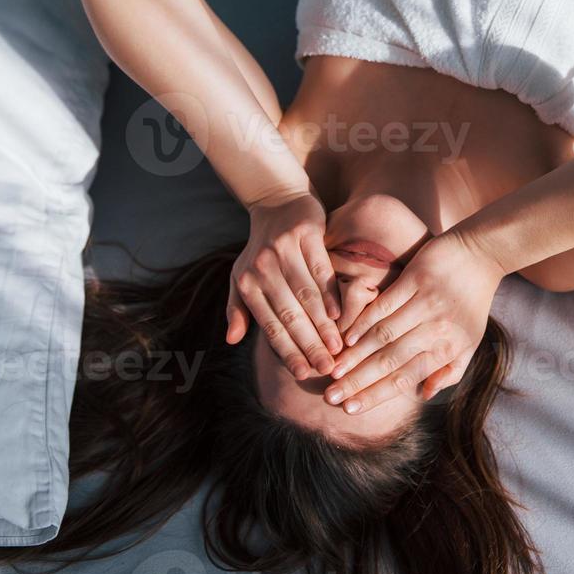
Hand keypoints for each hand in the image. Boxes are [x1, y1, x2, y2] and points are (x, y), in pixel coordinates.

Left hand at [226, 190, 342, 377]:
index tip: (304, 373)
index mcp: (247, 283)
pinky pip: (321, 270)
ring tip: (338, 348)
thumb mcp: (241, 277)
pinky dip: (331, 294)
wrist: (277, 200)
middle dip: (308, 345)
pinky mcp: (306, 234)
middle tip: (326, 368)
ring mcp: (284, 250)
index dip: (287, 351)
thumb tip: (231, 341)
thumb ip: (238, 309)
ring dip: (323, 325)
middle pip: (289, 315)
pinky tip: (342, 315)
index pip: (270, 325)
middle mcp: (262, 268)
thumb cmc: (259, 247)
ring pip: (307, 296)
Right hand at [323, 231, 505, 413]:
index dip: (376, 395)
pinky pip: (385, 305)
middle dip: (358, 382)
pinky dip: (364, 321)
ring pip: (384, 335)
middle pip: (390, 361)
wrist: (482, 254)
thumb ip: (448, 371)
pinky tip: (347, 336)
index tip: (350, 409)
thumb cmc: (472, 303)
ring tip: (333, 370)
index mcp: (447, 348)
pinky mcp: (416, 279)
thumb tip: (423, 395)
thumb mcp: (469, 342)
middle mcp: (436, 329)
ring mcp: (425, 303)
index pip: (405, 379)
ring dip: (356, 355)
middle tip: (331, 396)